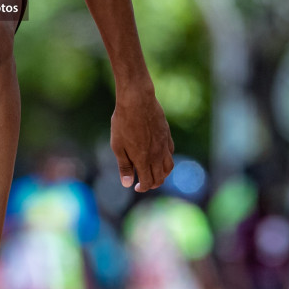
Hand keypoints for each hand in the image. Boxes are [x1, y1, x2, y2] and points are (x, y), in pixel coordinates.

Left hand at [111, 77, 174, 191]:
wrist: (137, 100)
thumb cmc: (123, 122)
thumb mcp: (118, 145)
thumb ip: (124, 166)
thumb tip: (128, 184)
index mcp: (143, 160)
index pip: (148, 182)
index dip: (142, 187)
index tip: (136, 187)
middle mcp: (157, 155)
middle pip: (160, 178)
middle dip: (152, 184)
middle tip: (144, 183)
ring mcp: (164, 145)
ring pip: (169, 167)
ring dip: (163, 174)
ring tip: (154, 173)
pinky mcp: (167, 135)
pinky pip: (170, 153)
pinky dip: (166, 160)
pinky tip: (159, 157)